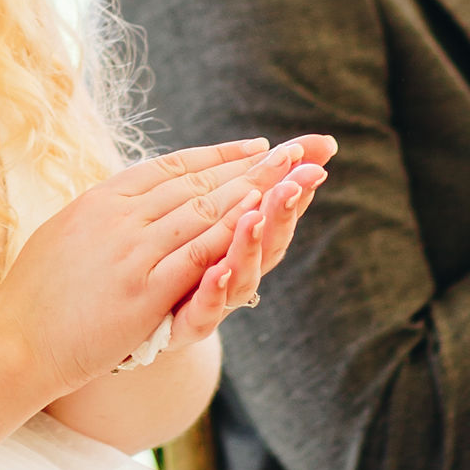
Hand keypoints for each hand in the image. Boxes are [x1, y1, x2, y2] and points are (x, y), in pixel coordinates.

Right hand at [0, 138, 333, 396]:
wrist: (14, 343)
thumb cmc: (33, 298)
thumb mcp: (65, 235)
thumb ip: (101, 216)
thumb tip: (124, 202)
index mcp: (100, 200)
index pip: (169, 168)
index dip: (216, 156)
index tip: (253, 147)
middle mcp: (118, 217)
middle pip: (197, 183)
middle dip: (250, 166)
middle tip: (294, 149)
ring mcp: (131, 251)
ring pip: (204, 211)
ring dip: (254, 191)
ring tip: (294, 174)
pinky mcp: (143, 289)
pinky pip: (198, 254)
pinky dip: (233, 232)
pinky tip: (262, 219)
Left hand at [178, 142, 330, 327]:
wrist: (144, 324)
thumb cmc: (191, 264)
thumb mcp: (218, 215)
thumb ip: (255, 178)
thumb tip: (324, 141)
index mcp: (246, 245)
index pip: (278, 214)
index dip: (296, 190)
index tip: (312, 161)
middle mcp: (238, 273)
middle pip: (266, 243)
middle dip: (280, 213)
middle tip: (292, 185)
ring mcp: (215, 302)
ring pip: (241, 277)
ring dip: (249, 246)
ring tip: (254, 218)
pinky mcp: (185, 328)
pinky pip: (203, 316)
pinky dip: (213, 296)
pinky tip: (217, 272)